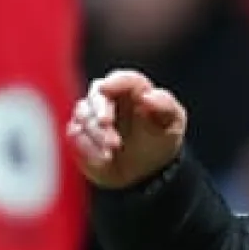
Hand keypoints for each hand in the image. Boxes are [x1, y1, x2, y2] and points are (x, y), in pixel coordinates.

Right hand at [67, 69, 187, 188]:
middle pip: (97, 95)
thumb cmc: (161, 141)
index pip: (124, 79)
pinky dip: (87, 147)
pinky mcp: (80, 133)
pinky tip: (103, 159)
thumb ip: (165, 106)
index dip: (114, 82)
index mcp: (135, 90)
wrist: (146, 170)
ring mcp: (92, 115)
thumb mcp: (173, 124)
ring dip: (96, 134)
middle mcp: (110, 98)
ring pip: (83, 115)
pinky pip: (75, 135)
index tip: (105, 89)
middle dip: (100, 111)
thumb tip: (148, 95)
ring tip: (111, 151)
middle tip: (109, 130)